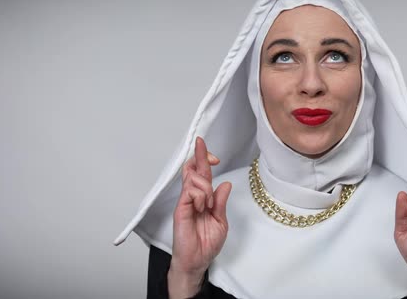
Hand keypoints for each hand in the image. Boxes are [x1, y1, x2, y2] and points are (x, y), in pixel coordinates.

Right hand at [168, 137, 231, 297]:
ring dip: (206, 187)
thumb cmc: (206, 243)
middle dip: (199, 154)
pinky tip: (202, 207)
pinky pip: (190, 192)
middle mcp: (193, 197)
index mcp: (203, 198)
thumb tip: (225, 184)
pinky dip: (200, 196)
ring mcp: (186, 202)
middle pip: (193, 169)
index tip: (215, 157)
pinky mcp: (180, 209)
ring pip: (194, 179)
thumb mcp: (221, 220)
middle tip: (202, 144)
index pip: (202, 174)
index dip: (206, 160)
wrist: (197, 261)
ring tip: (208, 204)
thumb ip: (221, 202)